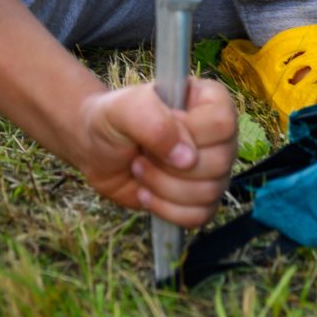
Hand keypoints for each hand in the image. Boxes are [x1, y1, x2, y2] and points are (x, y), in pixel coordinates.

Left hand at [70, 77, 238, 226]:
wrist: (94, 150)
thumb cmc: (111, 119)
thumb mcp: (124, 110)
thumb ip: (156, 124)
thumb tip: (188, 159)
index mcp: (208, 100)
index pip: (222, 124)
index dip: (189, 134)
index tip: (158, 132)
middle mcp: (217, 135)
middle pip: (219, 163)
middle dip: (169, 166)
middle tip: (141, 154)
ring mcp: (211, 169)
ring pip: (209, 193)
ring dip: (163, 187)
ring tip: (139, 169)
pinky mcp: (199, 199)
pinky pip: (199, 216)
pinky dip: (166, 209)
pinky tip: (146, 193)